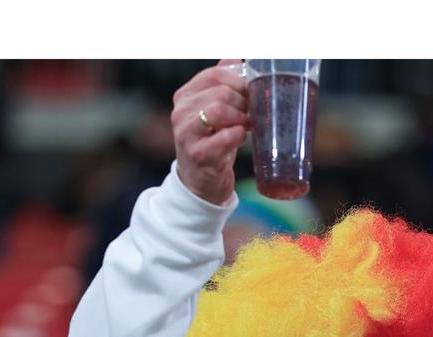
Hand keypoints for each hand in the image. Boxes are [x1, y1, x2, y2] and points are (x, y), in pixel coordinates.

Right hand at [171, 59, 250, 204]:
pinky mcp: (197, 155)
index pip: (215, 74)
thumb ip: (222, 83)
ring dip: (241, 117)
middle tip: (251, 114)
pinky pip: (223, 138)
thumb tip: (237, 57)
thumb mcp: (214, 110)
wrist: (201, 182)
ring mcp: (186, 134)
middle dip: (244, 102)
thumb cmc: (212, 142)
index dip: (240, 82)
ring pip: (219, 110)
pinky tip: (240, 137)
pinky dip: (237, 135)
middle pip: (221, 92)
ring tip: (246, 126)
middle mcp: (181, 112)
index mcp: (185, 96)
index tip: (251, 94)